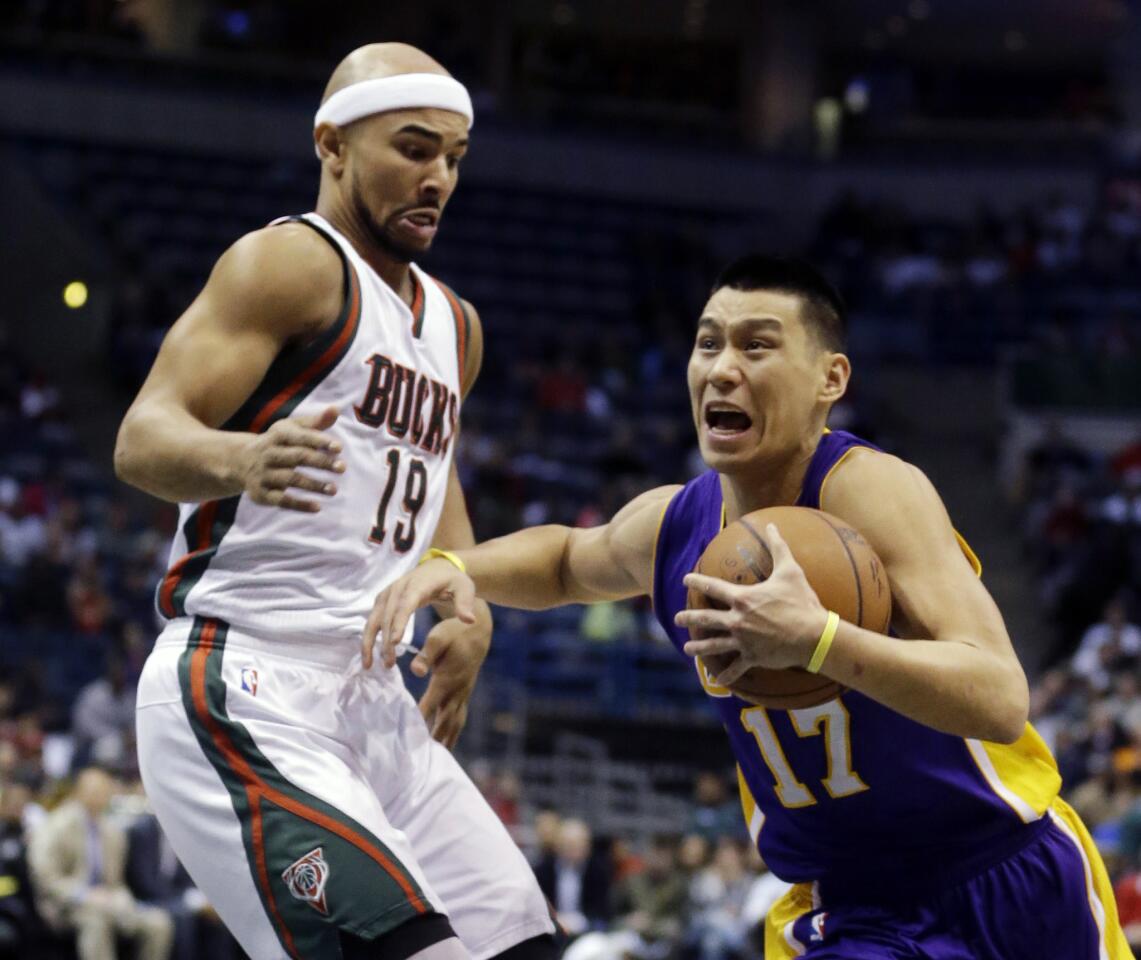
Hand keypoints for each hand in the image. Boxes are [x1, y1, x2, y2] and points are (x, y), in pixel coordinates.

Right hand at [240, 405, 344, 511]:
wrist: (240, 461)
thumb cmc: (277, 443)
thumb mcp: (291, 429)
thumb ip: (315, 422)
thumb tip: (336, 409)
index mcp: (277, 435)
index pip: (299, 437)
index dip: (319, 441)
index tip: (339, 448)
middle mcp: (267, 454)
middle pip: (297, 457)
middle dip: (321, 462)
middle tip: (342, 468)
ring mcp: (262, 475)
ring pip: (290, 480)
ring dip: (314, 485)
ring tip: (334, 489)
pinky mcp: (260, 494)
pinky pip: (281, 501)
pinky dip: (299, 505)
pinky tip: (318, 507)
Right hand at [361, 558, 476, 669]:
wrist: (438, 568)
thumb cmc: (452, 580)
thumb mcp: (465, 588)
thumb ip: (465, 603)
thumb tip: (469, 620)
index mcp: (417, 584)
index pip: (406, 603)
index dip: (399, 622)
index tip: (394, 642)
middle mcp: (398, 588)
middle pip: (388, 615)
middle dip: (386, 640)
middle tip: (389, 663)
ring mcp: (388, 593)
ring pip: (375, 619)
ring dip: (370, 641)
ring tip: (369, 664)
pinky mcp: (383, 600)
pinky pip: (373, 620)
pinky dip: (368, 637)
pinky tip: (368, 656)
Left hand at [413, 604, 491, 748]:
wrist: (478, 632)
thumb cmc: (453, 633)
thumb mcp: (438, 638)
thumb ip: (426, 655)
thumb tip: (416, 670)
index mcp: (447, 680)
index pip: (430, 705)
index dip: (419, 721)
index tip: (409, 738)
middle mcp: (457, 692)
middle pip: (444, 721)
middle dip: (434, 740)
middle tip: (422, 759)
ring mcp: (463, 694)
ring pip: (455, 723)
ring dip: (446, 740)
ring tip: (437, 760)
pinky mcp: (465, 694)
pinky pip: (459, 718)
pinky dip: (452, 733)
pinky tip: (445, 743)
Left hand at [674, 523, 827, 684]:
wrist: (814, 635)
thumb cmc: (802, 602)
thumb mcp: (791, 570)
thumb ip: (778, 546)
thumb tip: (771, 524)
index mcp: (743, 599)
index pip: (713, 586)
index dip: (697, 580)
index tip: (686, 578)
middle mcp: (738, 620)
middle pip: (707, 618)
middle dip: (690, 617)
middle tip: (677, 618)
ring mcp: (744, 640)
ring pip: (715, 645)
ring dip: (699, 647)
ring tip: (687, 649)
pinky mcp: (754, 657)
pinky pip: (737, 668)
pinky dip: (728, 675)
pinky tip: (718, 682)